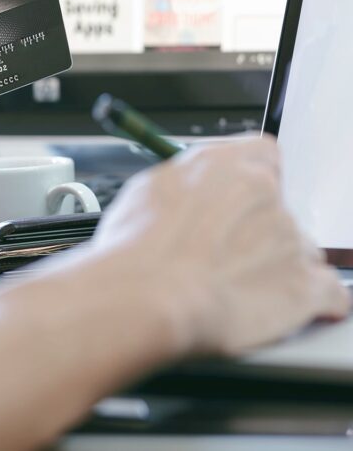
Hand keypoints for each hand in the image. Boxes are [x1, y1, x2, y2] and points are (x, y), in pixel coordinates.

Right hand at [90, 136, 349, 355]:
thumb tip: (189, 192)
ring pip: (301, 251)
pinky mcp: (305, 286)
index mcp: (225, 165)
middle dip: (258, 233)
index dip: (253, 181)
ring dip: (278, 268)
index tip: (241, 200)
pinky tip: (282, 308)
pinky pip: (329, 293)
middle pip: (280, 209)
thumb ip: (185, 186)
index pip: (264, 155)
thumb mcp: (146, 192)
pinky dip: (312, 303)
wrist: (147, 295)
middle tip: (224, 256)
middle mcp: (265, 194)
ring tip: (237, 290)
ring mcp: (290, 240)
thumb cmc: (135, 251)